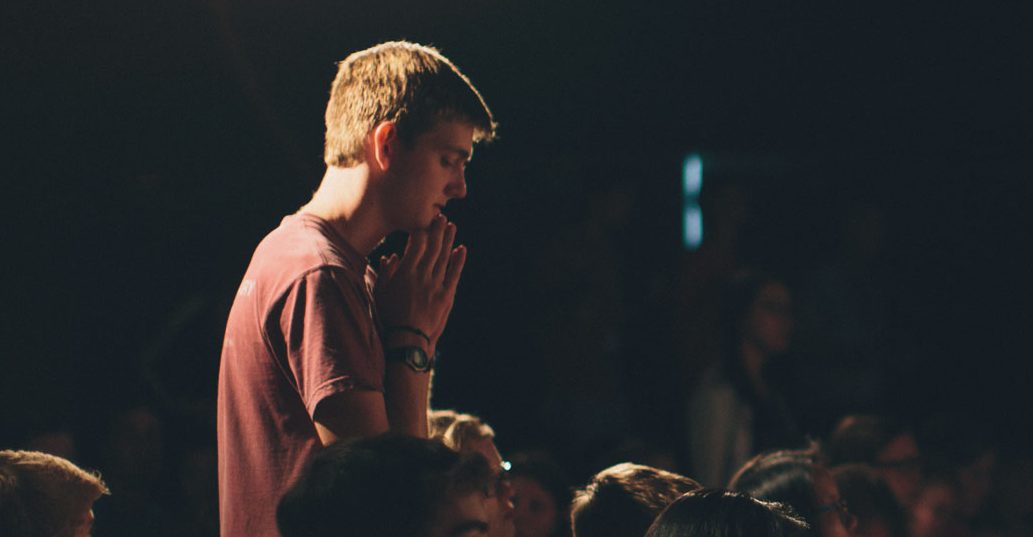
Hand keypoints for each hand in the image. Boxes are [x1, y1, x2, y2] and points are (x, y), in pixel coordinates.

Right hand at [375, 214, 466, 347]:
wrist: (406, 341)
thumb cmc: (389, 318)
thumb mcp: (380, 294)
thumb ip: (385, 273)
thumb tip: (391, 256)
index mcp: (404, 273)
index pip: (415, 245)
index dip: (420, 231)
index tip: (423, 220)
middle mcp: (421, 276)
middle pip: (432, 247)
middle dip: (436, 229)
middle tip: (440, 215)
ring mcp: (435, 285)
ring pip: (444, 257)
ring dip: (448, 240)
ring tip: (451, 226)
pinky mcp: (446, 296)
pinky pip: (454, 274)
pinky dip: (458, 261)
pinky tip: (461, 249)